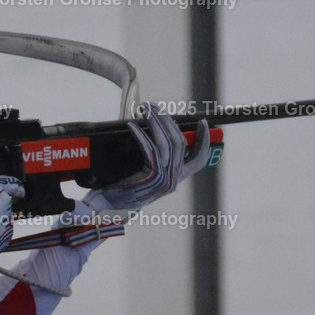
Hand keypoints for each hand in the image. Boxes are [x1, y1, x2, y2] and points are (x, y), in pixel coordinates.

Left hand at [89, 103, 209, 210]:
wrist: (109, 208)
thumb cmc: (125, 189)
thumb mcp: (147, 174)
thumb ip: (158, 158)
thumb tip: (160, 129)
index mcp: (177, 179)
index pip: (200, 159)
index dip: (204, 140)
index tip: (202, 122)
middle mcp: (175, 179)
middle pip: (179, 142)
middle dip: (167, 119)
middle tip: (154, 106)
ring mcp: (164, 179)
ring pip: (166, 142)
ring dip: (155, 121)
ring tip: (144, 109)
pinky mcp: (151, 176)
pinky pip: (150, 149)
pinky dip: (141, 134)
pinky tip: (132, 126)